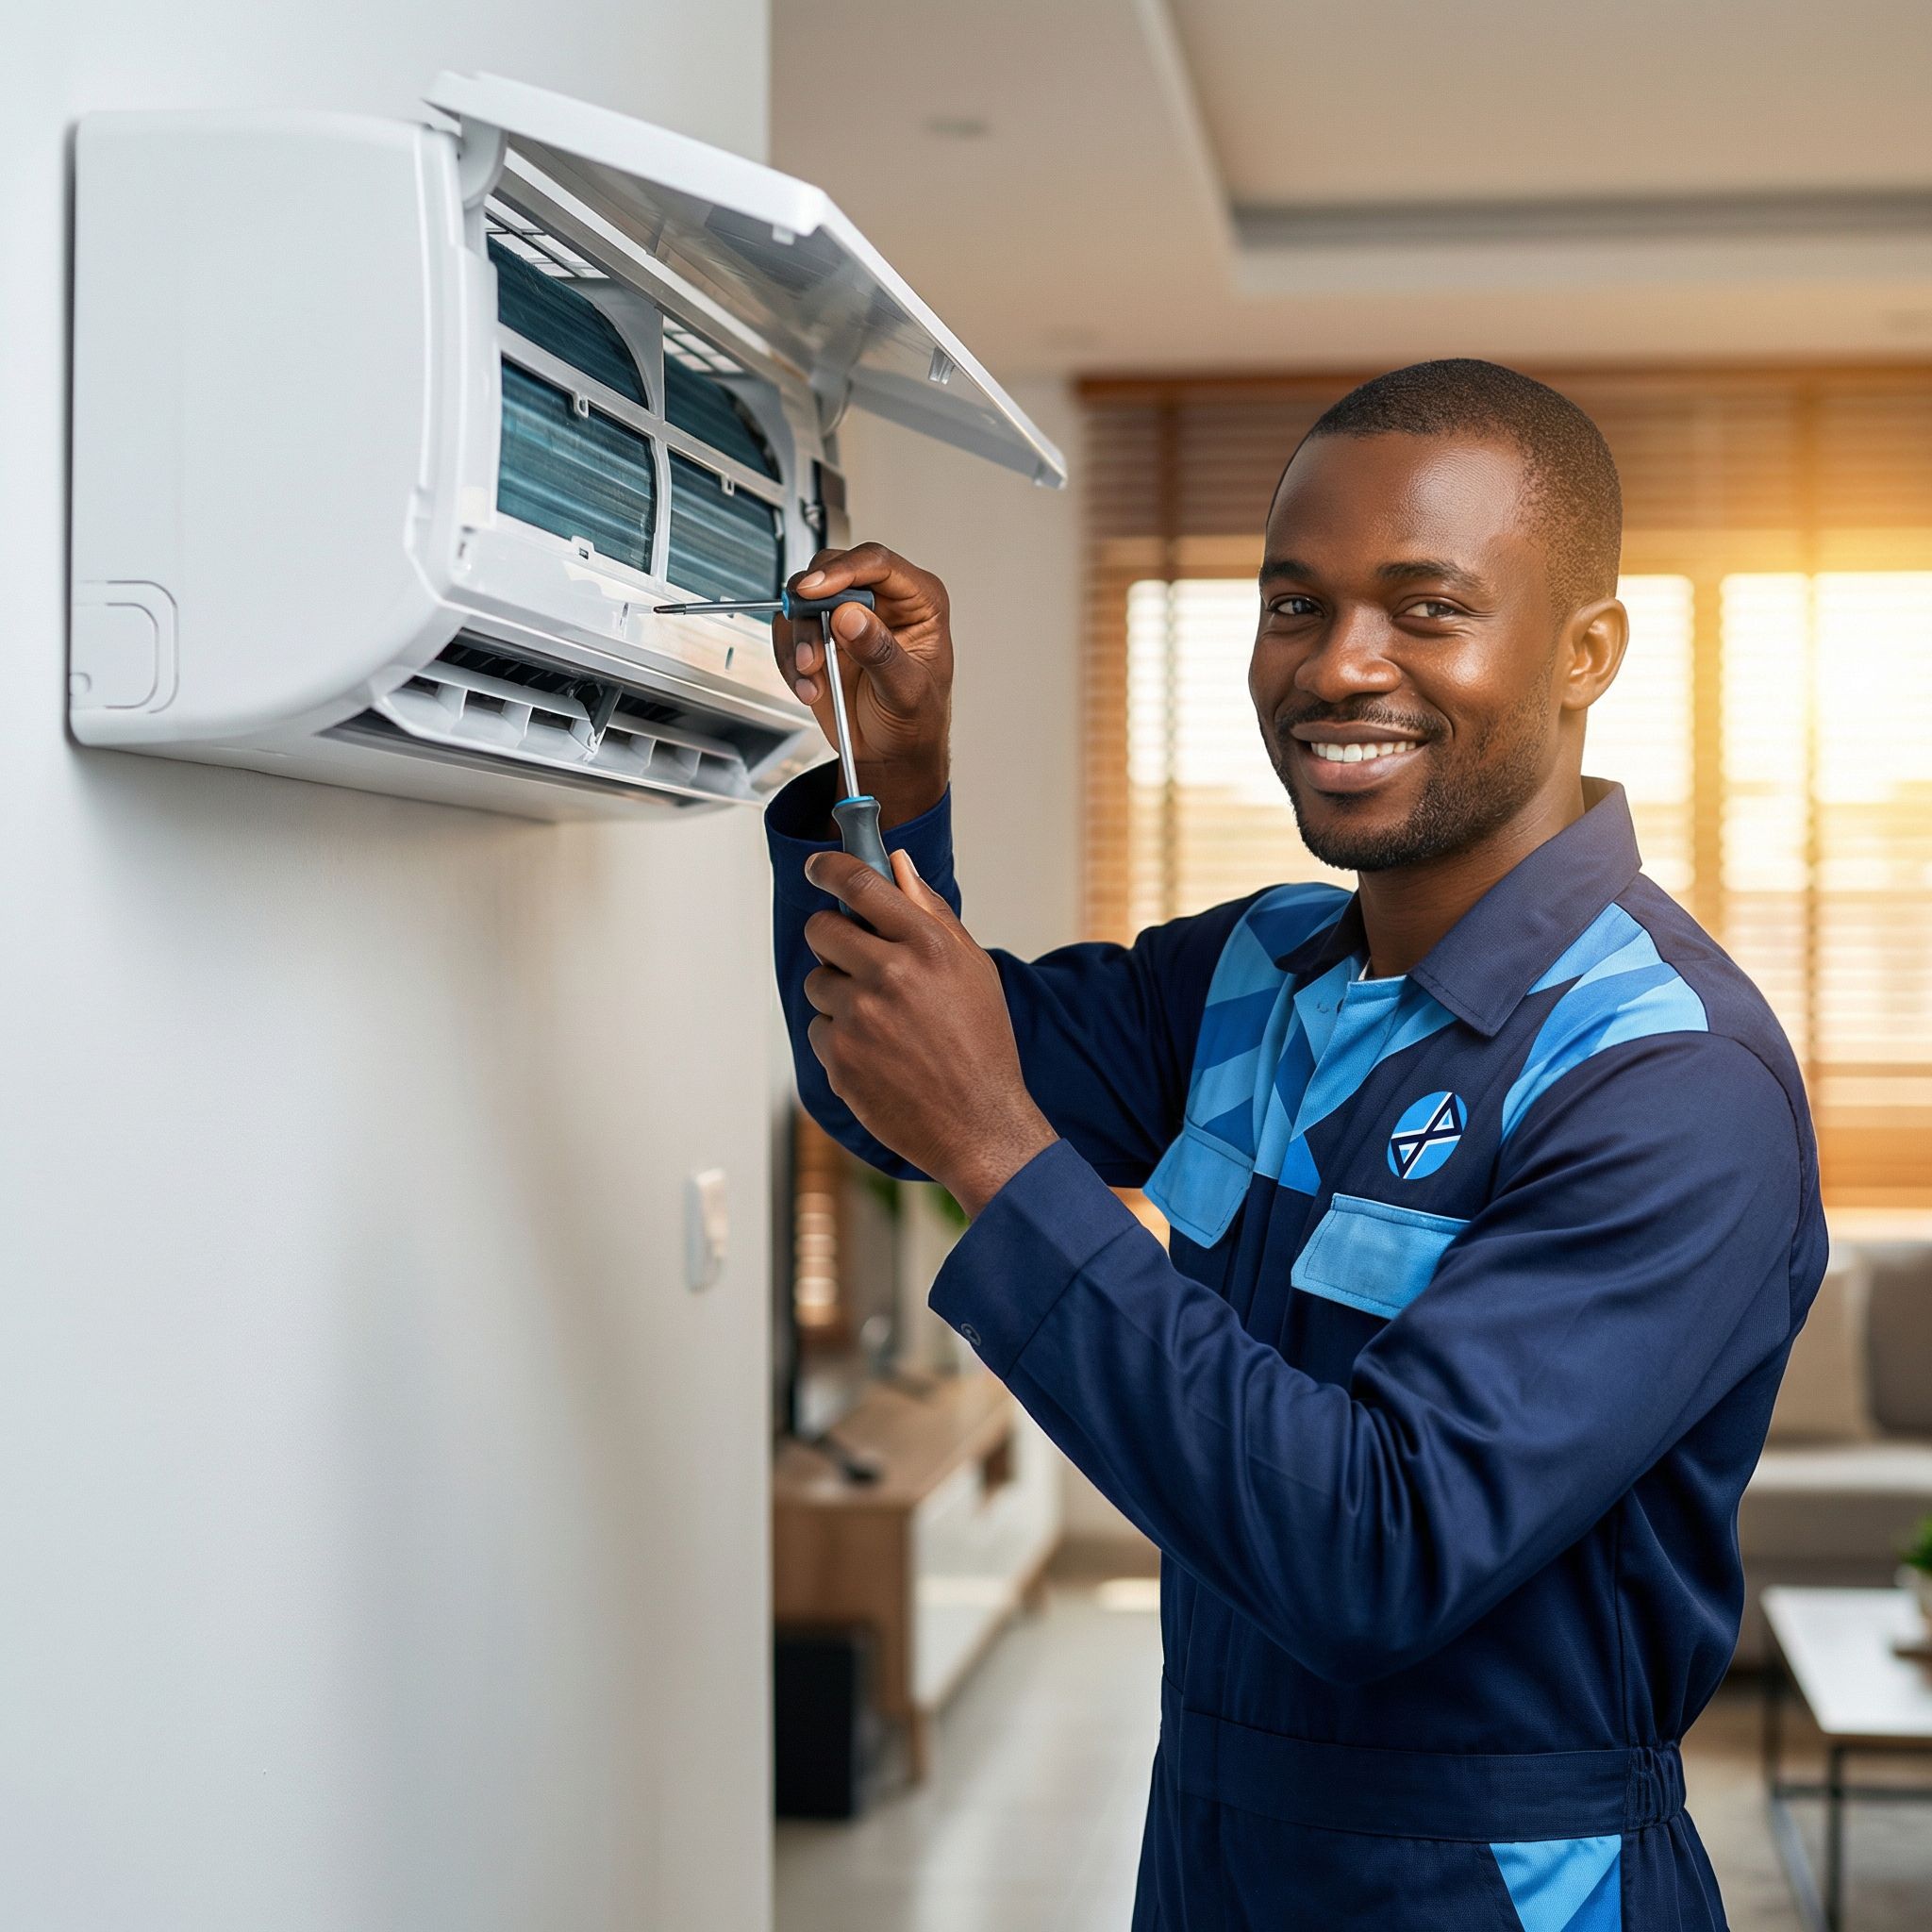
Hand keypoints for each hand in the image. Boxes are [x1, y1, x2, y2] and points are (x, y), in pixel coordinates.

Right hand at [772, 543, 951, 827]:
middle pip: (832, 570)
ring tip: (811, 677)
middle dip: (813, 609)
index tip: (814, 590)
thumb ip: (880, 652)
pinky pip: (788, 630)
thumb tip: (850, 616)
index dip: (842, 571)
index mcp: (918, 600)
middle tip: (810, 649)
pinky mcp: (819, 634)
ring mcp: (847, 614)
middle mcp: (881, 598)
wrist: (891, 752)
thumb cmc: (914, 720)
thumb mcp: (906, 691)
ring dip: (799, 639)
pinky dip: (789, 659)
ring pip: (804, 599)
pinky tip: (807, 687)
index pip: (877, 563)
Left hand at [801, 848, 1056, 1215]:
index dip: (830, 868)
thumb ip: (931, 912)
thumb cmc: (982, 1045)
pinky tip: (877, 1054)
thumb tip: (897, 863)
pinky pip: (818, 1027)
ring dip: (838, 994)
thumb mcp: (972, 968)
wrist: (979, 1123)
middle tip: (854, 959)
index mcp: (928, 945)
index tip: (818, 868)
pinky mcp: (839, 1055)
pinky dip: (839, 1038)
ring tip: (881, 1021)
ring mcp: (860, 1016)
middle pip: (822, 929)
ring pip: (817, 981)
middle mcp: (891, 974)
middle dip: (831, 938)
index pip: (861, 884)